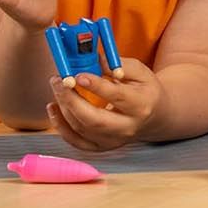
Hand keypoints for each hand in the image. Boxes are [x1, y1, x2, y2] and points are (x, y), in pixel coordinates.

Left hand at [46, 58, 162, 152]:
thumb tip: (94, 59)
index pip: (116, 96)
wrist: (154, 116)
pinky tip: (53, 107)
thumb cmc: (144, 90)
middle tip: (59, 81)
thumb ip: (119, 64)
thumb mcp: (140, 71)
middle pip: (95, 119)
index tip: (78, 75)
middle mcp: (128, 127)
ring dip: (64, 107)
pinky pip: (75, 141)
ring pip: (81, 128)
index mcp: (141, 105)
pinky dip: (60, 126)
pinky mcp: (101, 147)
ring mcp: (113, 141)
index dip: (95, 86)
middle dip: (71, 100)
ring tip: (57, 85)